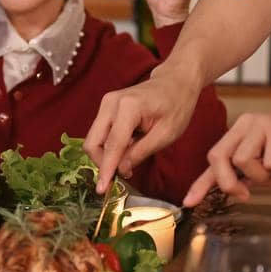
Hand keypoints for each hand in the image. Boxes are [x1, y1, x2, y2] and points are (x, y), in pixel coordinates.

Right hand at [85, 69, 200, 192]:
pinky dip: (109, 147)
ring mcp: (106, 103)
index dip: (106, 170)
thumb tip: (121, 169)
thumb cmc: (176, 105)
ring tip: (130, 160)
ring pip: (94, 140)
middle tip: (124, 174)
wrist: (175, 82)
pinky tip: (128, 148)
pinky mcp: (106, 107)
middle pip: (93, 143)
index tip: (102, 190)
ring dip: (107, 156)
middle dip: (103, 163)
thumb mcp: (166, 134)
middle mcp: (111, 103)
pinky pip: (100, 134)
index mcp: (128, 108)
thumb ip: (141, 151)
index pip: (112, 145)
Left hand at [181, 92, 270, 205]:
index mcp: (239, 135)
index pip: (214, 159)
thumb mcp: (270, 170)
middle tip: (246, 193)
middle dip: (228, 182)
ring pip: (243, 160)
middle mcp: (245, 126)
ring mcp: (260, 124)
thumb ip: (250, 177)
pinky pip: (270, 160)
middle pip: (218, 157)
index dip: (200, 183)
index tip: (188, 202)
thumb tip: (231, 191)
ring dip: (263, 174)